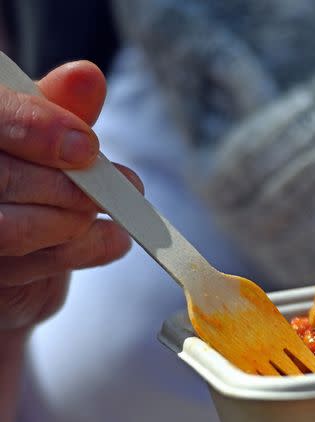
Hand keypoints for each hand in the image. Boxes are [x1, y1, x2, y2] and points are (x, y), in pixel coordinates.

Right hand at [0, 61, 142, 335]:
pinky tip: (111, 240)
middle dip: (70, 186)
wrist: (18, 259)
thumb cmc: (28, 180)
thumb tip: (87, 76)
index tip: (88, 147)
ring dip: (75, 223)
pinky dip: (78, 253)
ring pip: (11, 230)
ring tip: (112, 217)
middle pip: (3, 176)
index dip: (36, 128)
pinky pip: (24, 271)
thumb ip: (61, 109)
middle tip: (122, 187)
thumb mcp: (45, 137)